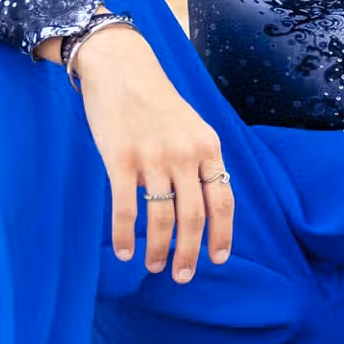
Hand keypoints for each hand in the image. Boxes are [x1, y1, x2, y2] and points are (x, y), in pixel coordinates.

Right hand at [70, 27, 233, 282]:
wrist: (121, 68)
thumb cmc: (156, 101)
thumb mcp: (191, 125)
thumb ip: (200, 160)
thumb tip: (206, 203)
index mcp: (208, 146)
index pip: (223, 199)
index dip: (222, 233)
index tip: (218, 259)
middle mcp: (185, 154)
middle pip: (194, 216)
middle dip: (190, 252)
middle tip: (182, 276)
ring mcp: (153, 157)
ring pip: (161, 217)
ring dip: (159, 249)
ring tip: (154, 266)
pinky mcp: (120, 159)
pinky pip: (126, 209)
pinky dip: (125, 236)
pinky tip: (124, 252)